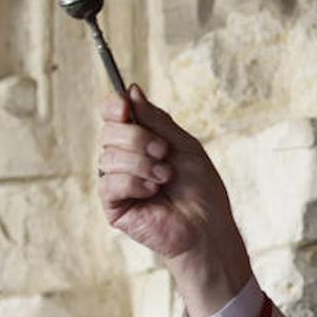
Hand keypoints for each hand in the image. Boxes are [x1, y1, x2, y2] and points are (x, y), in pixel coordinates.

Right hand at [98, 85, 251, 316]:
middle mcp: (124, 159)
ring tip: (166, 178)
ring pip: (108, 156)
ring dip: (143, 164)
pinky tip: (154, 192)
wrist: (208, 226)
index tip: (125, 106)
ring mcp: (117, 182)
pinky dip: (135, 183)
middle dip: (138, 138)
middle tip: (164, 152)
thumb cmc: (200, 189)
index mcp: (139, 142)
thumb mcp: (184, 146)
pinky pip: (110, 183)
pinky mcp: (114, 206)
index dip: (113, 106)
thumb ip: (158, 120)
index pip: (112, 115)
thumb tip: (131, 90)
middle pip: (109, 131)